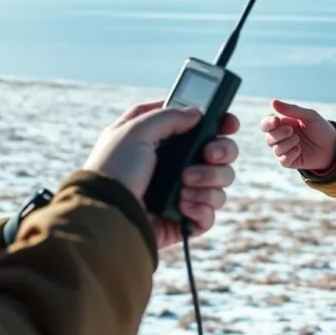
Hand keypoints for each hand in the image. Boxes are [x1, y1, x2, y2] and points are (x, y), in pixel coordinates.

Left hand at [83, 101, 239, 248]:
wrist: (106, 213)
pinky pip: (210, 212)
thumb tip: (197, 114)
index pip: (197, 126)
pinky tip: (183, 206)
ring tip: (184, 186)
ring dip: (208, 181)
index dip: (218, 123)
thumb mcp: (134, 130)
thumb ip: (168, 116)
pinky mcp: (182, 220)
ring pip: (220, 182)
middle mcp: (174, 164)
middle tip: (209, 155)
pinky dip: (202, 208)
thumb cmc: (113, 169)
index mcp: (161, 140)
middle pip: (219, 153)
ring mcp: (181, 192)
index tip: (228, 124)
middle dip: (221, 152)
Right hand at [259, 99, 335, 169]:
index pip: (266, 124)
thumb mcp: (309, 116)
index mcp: (283, 124)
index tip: (276, 121)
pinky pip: (282, 161)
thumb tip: (273, 102)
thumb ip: (291, 109)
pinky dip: (290, 155)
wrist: (334, 146)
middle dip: (279, 134)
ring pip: (275, 149)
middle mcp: (281, 137)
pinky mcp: (290, 162)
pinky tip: (299, 150)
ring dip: (287, 144)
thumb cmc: (321, 128)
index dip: (267, 123)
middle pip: (268, 137)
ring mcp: (285, 150)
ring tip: (299, 140)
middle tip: (292, 131)